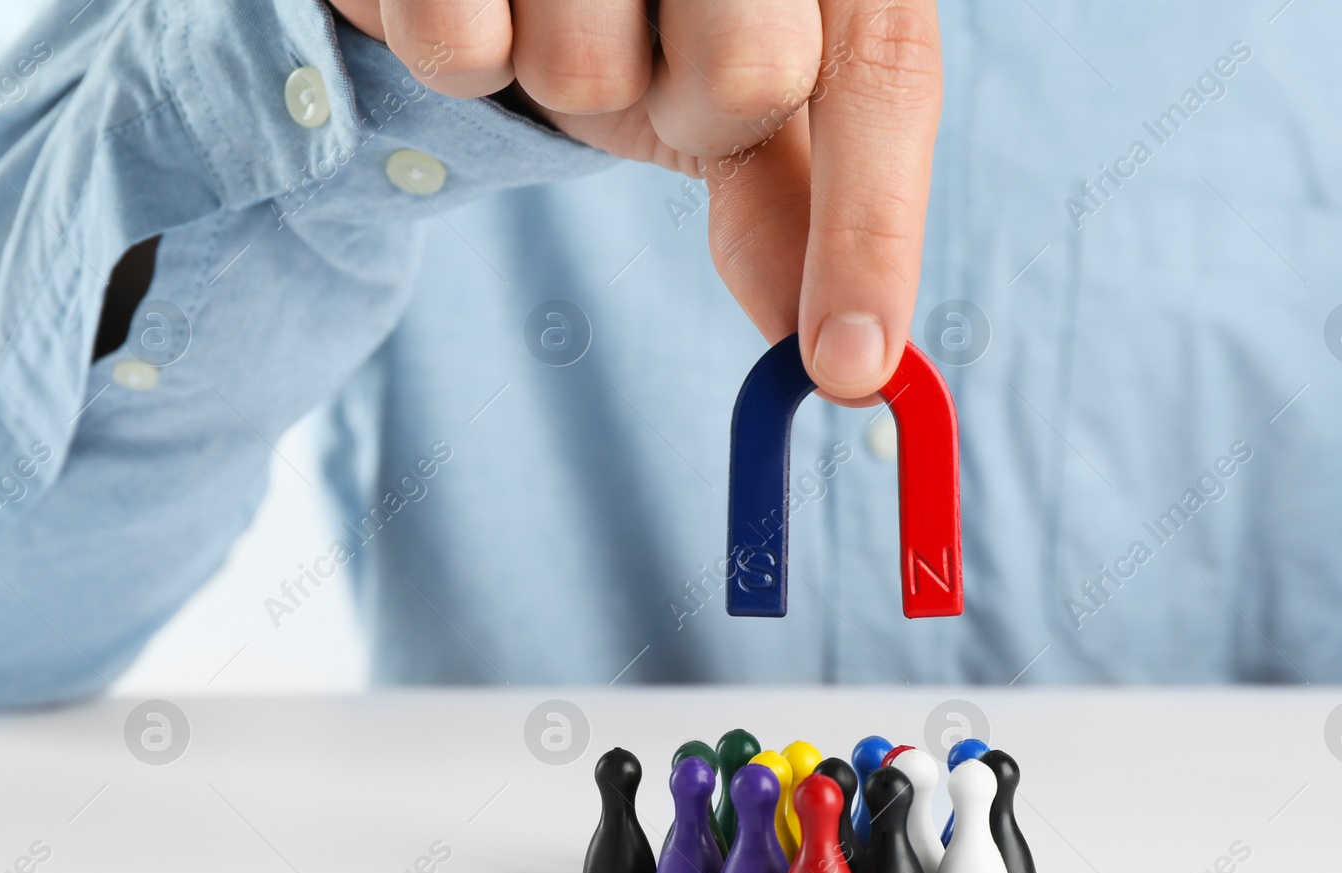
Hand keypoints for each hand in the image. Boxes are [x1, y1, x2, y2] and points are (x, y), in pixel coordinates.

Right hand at [329, 0, 941, 403]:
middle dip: (686, 109)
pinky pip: (457, 46)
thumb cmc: (650, 11)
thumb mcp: (739, 93)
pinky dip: (460, 51)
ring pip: (583, 70)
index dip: (872, 231)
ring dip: (561, 78)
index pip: (885, 75)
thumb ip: (804, 209)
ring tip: (553, 5)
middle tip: (652, 57)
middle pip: (746, 74)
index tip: (847, 367)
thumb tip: (847, 365)